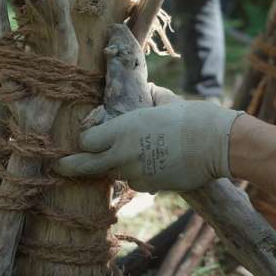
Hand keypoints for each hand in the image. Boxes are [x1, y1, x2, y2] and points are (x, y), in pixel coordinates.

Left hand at [55, 88, 241, 192]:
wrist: (215, 142)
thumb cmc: (190, 117)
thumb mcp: (162, 103)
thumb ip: (147, 101)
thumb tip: (147, 90)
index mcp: (123, 128)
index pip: (86, 141)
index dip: (86, 141)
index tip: (86, 140)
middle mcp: (122, 152)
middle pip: (85, 165)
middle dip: (70, 166)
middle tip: (59, 167)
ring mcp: (135, 172)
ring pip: (115, 174)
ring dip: (119, 168)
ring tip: (137, 157)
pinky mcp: (150, 186)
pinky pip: (137, 182)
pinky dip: (141, 175)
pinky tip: (158, 164)